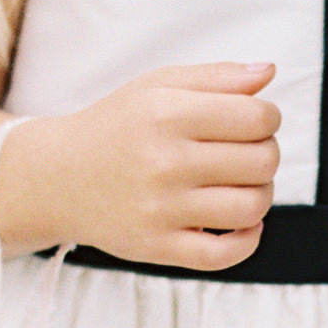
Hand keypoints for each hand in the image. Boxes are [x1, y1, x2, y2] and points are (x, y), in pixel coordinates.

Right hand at [8, 63, 279, 267]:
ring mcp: (160, 209)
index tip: (253, 122)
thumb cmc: (118, 126)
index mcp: (166, 114)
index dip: (268, 119)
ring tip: (243, 185)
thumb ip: (217, 77)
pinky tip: (242, 224)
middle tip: (246, 153)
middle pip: (262, 162)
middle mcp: (163, 162)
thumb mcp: (157, 87)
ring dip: (261, 194)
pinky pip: (225, 254)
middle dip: (266, 154)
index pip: (258, 118)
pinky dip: (248, 240)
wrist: (58, 178)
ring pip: (251, 207)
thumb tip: (269, 72)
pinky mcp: (157, 247)